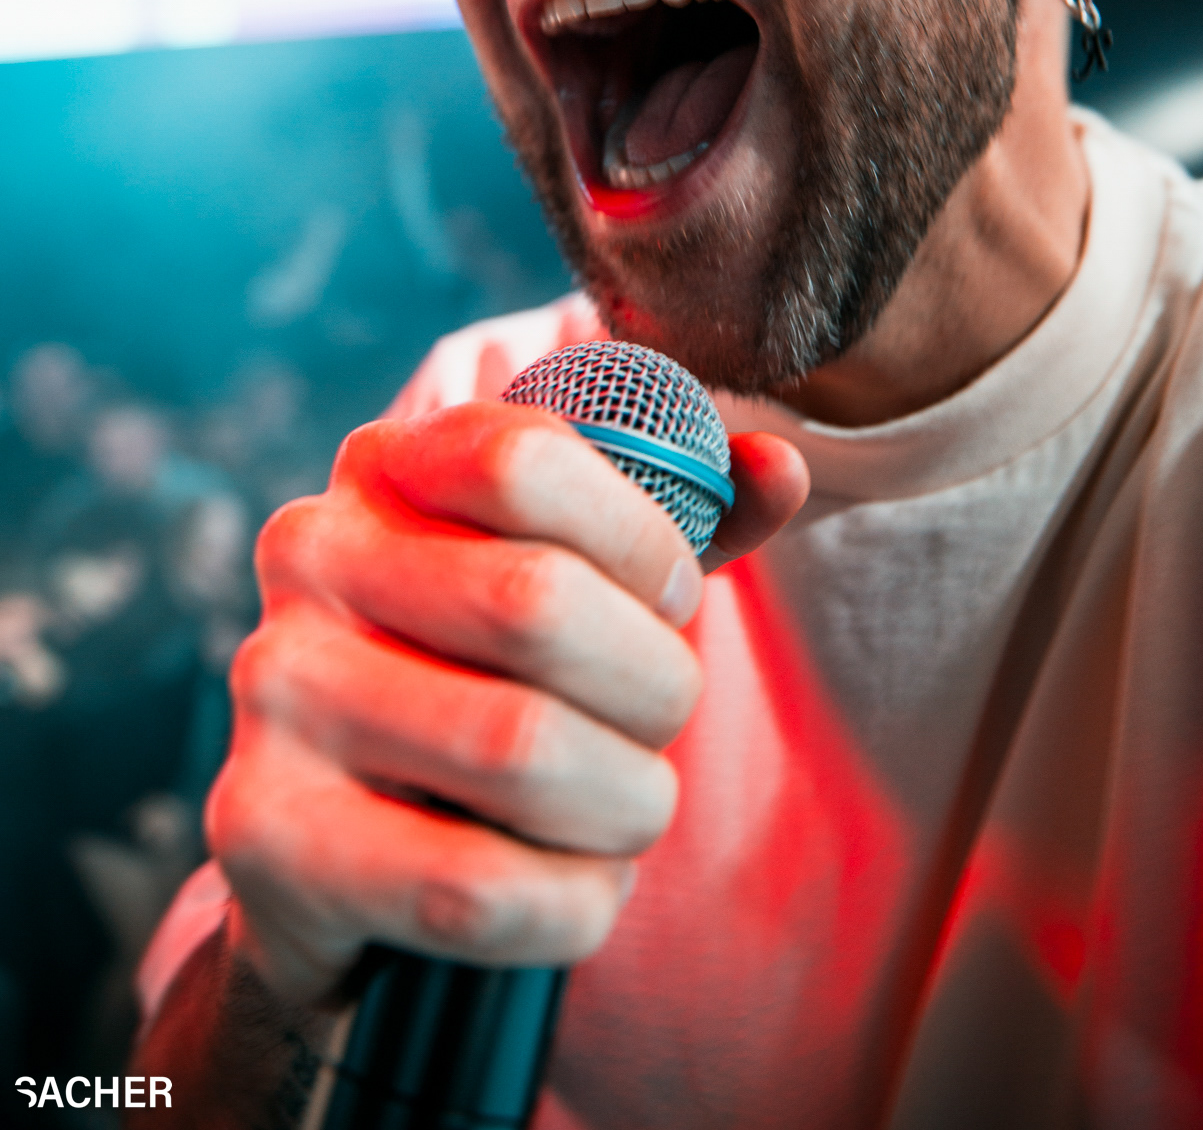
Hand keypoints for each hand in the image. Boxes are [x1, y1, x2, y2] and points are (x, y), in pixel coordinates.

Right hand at [207, 400, 806, 1005]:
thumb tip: (783, 465)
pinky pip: (472, 884)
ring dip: (625, 800)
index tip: (669, 601)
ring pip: (517, 748)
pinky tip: (575, 885)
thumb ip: (686, 514)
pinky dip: (571, 900)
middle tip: (662, 723)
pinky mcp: (265, 834)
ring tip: (627, 810)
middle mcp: (310, 555)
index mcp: (386, 464)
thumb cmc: (490, 679)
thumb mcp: (587, 576)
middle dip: (654, 686)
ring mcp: (275, 692)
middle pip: (538, 603)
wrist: (345, 854)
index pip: (530, 458)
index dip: (641, 540)